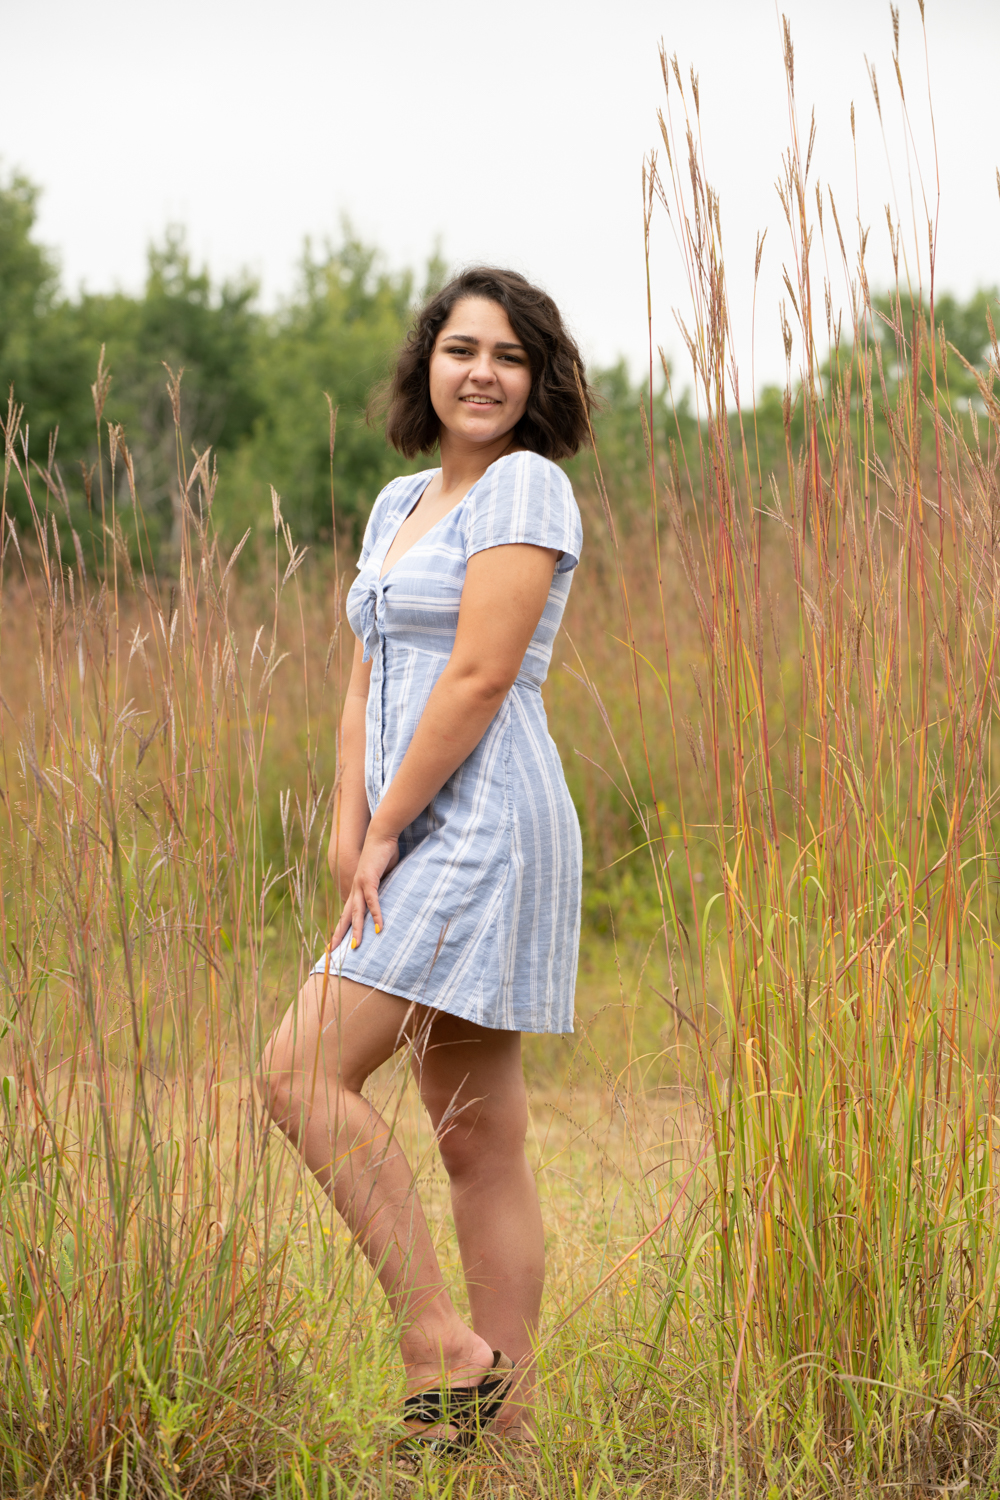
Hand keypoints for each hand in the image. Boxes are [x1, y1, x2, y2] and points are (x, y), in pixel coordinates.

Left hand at [330, 825, 400, 951]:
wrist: (380, 835)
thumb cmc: (383, 853)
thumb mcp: (382, 875)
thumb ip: (382, 887)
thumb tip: (388, 895)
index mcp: (356, 889)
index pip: (347, 912)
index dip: (342, 927)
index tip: (337, 942)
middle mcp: (355, 889)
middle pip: (345, 916)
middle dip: (339, 935)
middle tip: (332, 951)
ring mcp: (360, 885)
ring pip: (357, 913)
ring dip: (356, 931)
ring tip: (355, 947)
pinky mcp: (370, 880)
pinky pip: (373, 902)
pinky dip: (376, 915)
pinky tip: (379, 929)